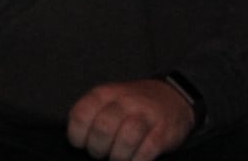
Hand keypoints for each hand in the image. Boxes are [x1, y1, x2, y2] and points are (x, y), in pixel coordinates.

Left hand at [67, 79, 194, 160]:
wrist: (172, 96)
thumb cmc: (131, 105)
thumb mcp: (108, 99)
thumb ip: (91, 114)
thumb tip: (75, 139)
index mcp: (105, 93)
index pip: (81, 115)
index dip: (77, 136)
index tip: (82, 144)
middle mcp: (124, 101)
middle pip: (103, 129)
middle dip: (97, 149)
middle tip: (101, 153)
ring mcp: (146, 115)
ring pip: (125, 140)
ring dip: (118, 156)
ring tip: (117, 157)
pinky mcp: (163, 132)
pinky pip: (146, 151)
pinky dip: (137, 160)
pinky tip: (134, 159)